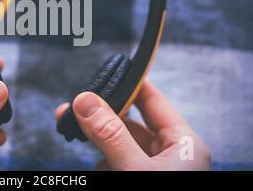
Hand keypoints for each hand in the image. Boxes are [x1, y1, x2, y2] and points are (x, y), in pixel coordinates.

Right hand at [55, 79, 209, 169]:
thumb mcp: (134, 170)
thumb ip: (109, 133)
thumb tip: (84, 99)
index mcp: (181, 144)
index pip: (153, 100)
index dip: (131, 84)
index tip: (103, 73)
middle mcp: (166, 155)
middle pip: (129, 122)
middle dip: (100, 117)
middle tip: (72, 109)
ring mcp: (148, 170)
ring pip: (115, 144)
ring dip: (96, 145)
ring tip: (77, 139)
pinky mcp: (132, 179)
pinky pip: (112, 164)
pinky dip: (100, 164)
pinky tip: (96, 168)